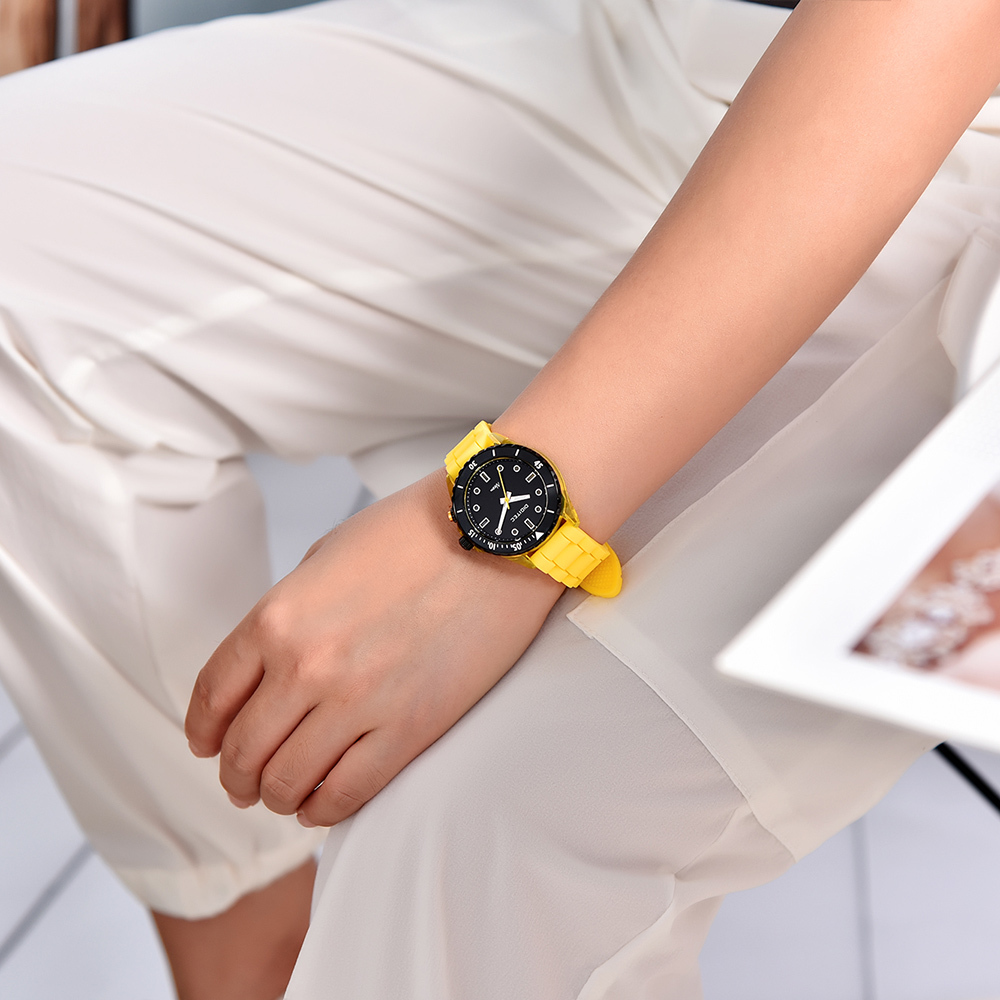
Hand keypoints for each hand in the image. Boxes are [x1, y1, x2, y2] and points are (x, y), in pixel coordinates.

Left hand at [184, 470, 562, 826]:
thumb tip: (272, 662)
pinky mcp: (409, 730)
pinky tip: (322, 803)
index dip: (203, 731)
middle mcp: (306, 667)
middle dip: (236, 775)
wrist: (494, 536)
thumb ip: (290, 612)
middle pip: (244, 750)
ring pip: (287, 783)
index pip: (214, 695)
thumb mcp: (328, 555)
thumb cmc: (418, 533)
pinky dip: (323, 809)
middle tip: (243, 782)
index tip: (207, 745)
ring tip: (284, 795)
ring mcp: (357, 704)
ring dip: (276, 796)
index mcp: (278, 617)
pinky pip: (346, 794)